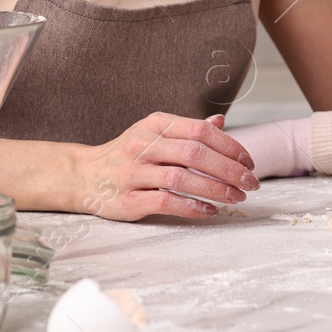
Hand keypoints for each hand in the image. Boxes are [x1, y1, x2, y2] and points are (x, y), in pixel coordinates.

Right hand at [74, 112, 259, 220]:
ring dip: (215, 189)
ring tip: (236, 198)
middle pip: (195, 153)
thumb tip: (220, 122)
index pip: (200, 131)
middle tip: (250, 184)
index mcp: (155, 124)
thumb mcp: (153, 133)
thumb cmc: (127, 154)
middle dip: (229, 170)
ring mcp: (133, 172)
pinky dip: (191, 206)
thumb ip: (186, 130)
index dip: (230, 146)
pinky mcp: (127, 199)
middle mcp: (143, 144)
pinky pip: (164, 201)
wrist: (82, 175)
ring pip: (181, 178)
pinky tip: (209, 210)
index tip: (249, 163)